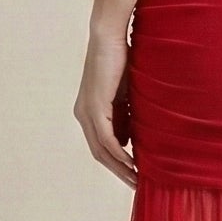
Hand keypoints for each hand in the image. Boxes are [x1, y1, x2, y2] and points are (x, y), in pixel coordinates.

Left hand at [75, 27, 137, 187]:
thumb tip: (137, 135)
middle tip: (136, 184)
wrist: (109, 36)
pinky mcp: (94, 107)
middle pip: (99, 153)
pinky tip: (132, 163)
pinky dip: (119, 153)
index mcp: (89, 111)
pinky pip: (107, 139)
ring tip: (137, 178)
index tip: (134, 173)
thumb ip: (129, 114)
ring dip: (120, 167)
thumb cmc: (121, 58)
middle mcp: (84, 114)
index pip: (101, 145)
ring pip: (102, 150)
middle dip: (118, 171)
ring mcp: (87, 112)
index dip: (117, 162)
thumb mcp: (127, 93)